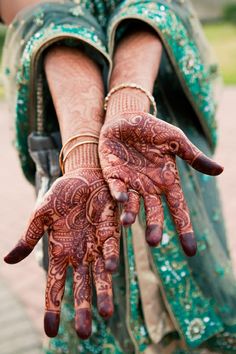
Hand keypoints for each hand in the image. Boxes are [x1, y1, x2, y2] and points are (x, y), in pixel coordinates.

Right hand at [4, 166, 118, 338]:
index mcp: (60, 252)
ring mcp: (97, 244)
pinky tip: (110, 269)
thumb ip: (28, 238)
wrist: (83, 175)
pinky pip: (111, 247)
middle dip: (82, 309)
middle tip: (84, 334)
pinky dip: (110, 258)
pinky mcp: (111, 230)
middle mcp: (79, 254)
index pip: (55, 285)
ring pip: (100, 274)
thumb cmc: (61, 195)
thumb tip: (7, 262)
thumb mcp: (41, 215)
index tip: (50, 332)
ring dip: (103, 293)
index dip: (52, 307)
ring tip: (105, 314)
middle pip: (80, 287)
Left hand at [99, 112, 222, 255]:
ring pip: (132, 205)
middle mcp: (149, 188)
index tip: (191, 251)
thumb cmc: (153, 129)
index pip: (179, 209)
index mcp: (167, 181)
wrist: (126, 118)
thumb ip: (193, 157)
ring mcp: (131, 184)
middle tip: (154, 242)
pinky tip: (122, 197)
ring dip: (131, 215)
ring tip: (129, 222)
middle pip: (154, 212)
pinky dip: (119, 194)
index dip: (184, 229)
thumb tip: (221, 170)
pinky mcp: (113, 176)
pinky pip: (116, 188)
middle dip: (154, 227)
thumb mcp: (176, 141)